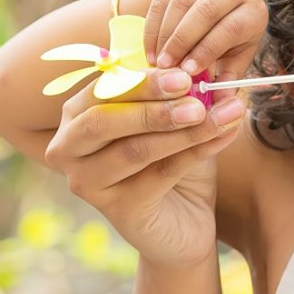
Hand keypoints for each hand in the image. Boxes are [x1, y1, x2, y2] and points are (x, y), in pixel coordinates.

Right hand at [44, 67, 247, 268]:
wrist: (183, 223)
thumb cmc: (170, 162)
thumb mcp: (172, 121)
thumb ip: (181, 95)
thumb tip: (209, 70)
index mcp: (76, 115)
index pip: (103, 90)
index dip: (143, 82)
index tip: (185, 76)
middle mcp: (68, 149)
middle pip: (104, 120)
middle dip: (153, 106)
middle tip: (198, 99)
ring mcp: (87, 182)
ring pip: (135, 149)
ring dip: (183, 130)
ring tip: (222, 115)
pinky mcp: (117, 210)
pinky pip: (159, 175)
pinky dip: (196, 151)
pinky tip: (224, 135)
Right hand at [143, 0, 265, 81]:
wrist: (212, 3)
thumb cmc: (226, 38)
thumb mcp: (233, 58)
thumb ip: (227, 79)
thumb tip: (221, 103)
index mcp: (253, 9)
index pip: (230, 28)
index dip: (207, 51)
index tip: (187, 72)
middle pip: (205, 10)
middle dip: (182, 41)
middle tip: (166, 68)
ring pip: (181, 2)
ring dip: (165, 34)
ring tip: (156, 62)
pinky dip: (153, 25)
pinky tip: (149, 49)